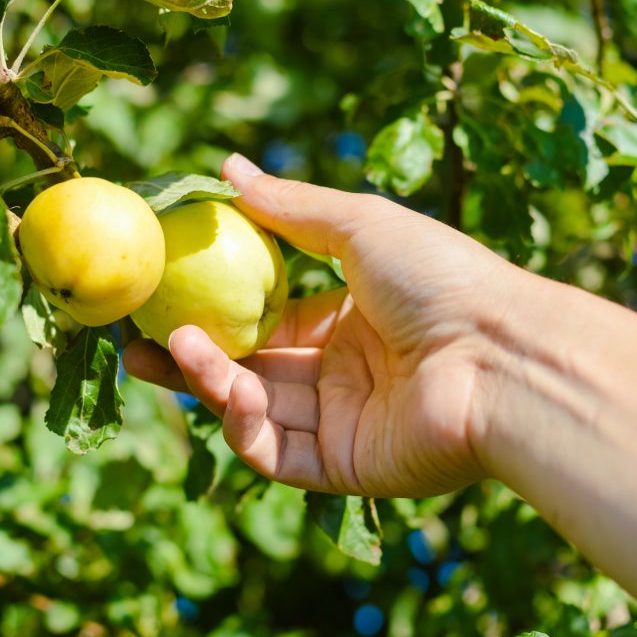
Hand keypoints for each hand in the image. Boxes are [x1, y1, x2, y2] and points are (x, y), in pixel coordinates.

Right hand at [124, 154, 518, 497]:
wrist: (503, 355)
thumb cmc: (439, 278)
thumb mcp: (357, 225)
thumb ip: (288, 207)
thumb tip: (225, 167)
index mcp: (348, 317)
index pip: (266, 318)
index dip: (214, 310)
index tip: (161, 296)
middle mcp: (343, 371)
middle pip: (250, 368)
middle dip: (190, 358)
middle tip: (133, 343)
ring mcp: (344, 422)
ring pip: (255, 410)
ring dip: (207, 383)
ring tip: (170, 352)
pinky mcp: (347, 469)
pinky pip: (279, 453)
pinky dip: (244, 428)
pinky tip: (228, 392)